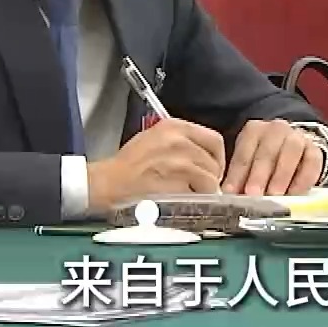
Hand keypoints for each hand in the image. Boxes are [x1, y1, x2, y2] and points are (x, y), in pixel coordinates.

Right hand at [85, 118, 226, 215]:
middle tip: (203, 186)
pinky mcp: (175, 183)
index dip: (218, 157)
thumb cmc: (129, 164)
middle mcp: (179, 141)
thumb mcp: (155, 138)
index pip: (214, 139)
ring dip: (205, 190)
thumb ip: (182, 141)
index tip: (213, 168)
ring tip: (191, 193)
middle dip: (212, 176)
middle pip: (213, 161)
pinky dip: (196, 199)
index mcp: (175, 126)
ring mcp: (178, 162)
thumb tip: (204, 154)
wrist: (109, 182)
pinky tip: (184, 199)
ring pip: (209, 179)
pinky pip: (199, 193)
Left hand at [221, 119, 324, 195]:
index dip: (237, 174)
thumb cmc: (264, 162)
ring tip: (274, 196)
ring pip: (291, 152)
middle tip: (253, 195)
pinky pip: (311, 162)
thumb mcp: (249, 166)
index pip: (244, 152)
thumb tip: (230, 199)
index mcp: (254, 131)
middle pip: (267, 151)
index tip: (232, 193)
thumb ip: (241, 179)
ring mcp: (298, 137)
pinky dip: (303, 180)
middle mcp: (276, 129)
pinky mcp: (315, 150)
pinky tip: (294, 194)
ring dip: (281, 175)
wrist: (293, 152)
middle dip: (259, 175)